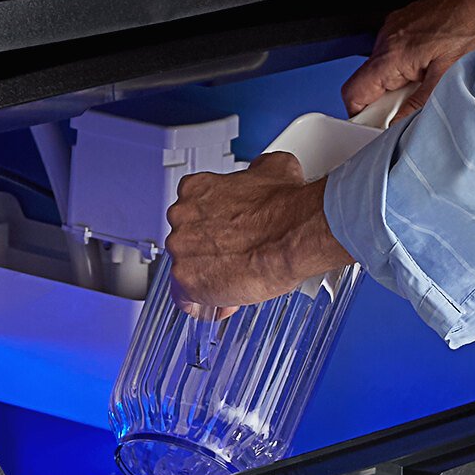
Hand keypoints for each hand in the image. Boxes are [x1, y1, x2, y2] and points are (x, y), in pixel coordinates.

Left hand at [164, 152, 351, 316]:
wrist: (293, 235)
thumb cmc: (285, 207)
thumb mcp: (274, 169)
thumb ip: (256, 171)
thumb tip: (260, 173)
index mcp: (195, 189)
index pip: (190, 214)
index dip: (210, 230)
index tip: (225, 239)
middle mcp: (181, 217)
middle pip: (186, 243)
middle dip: (208, 255)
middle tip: (234, 262)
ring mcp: (181, 250)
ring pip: (186, 272)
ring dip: (208, 279)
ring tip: (236, 283)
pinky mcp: (186, 281)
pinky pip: (186, 301)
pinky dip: (204, 306)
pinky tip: (223, 303)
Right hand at [342, 0, 474, 118]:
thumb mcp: (447, 82)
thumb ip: (415, 108)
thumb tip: (397, 127)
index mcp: (392, 52)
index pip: (353, 93)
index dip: (362, 115)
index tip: (379, 127)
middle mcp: (390, 35)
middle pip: (369, 83)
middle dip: (389, 102)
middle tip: (416, 106)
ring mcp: (400, 25)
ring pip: (386, 69)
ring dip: (403, 84)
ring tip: (433, 83)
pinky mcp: (412, 21)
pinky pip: (400, 54)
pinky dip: (413, 68)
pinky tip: (437, 68)